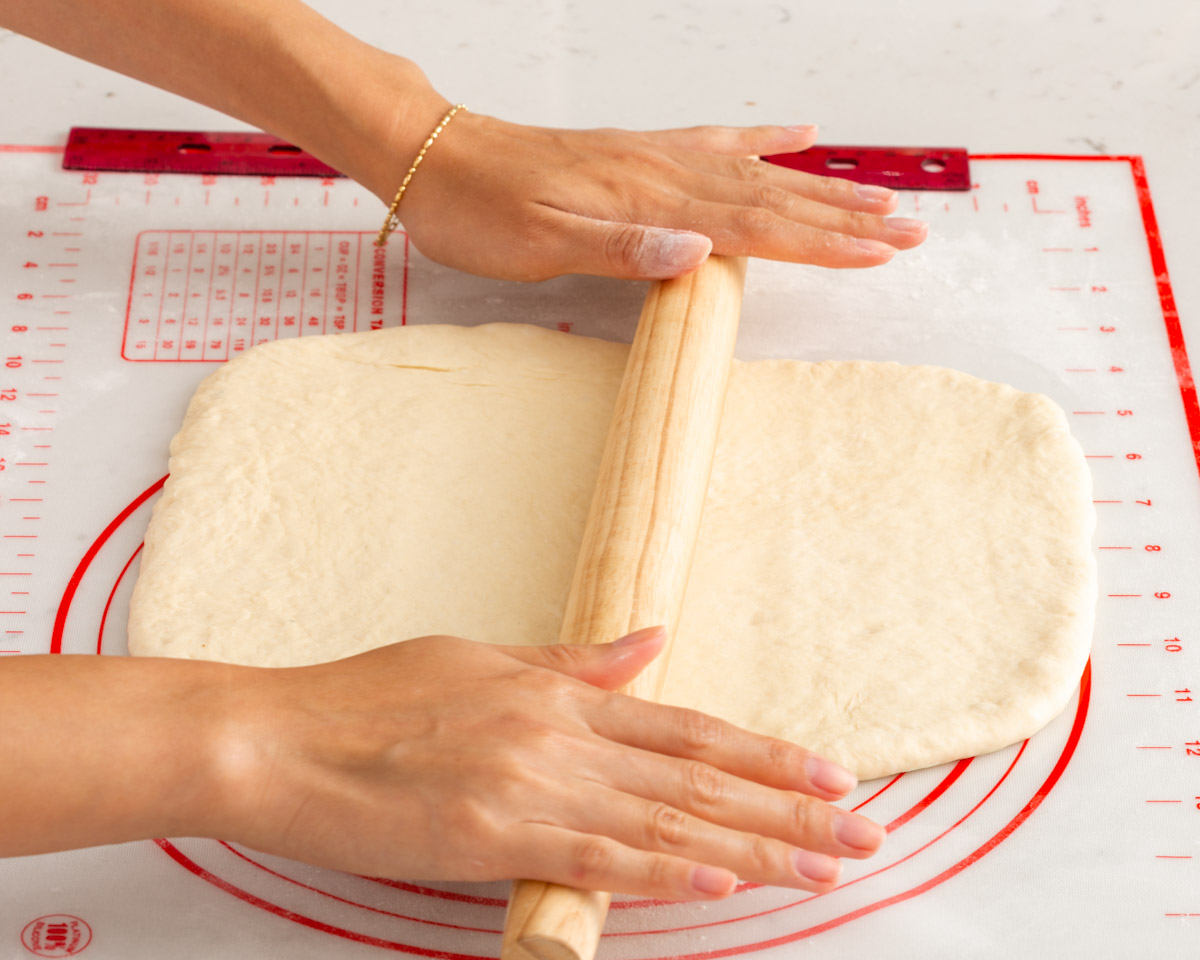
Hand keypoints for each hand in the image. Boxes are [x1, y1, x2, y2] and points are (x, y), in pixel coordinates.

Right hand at [212, 627, 884, 899]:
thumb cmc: (370, 696)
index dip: (767, 753)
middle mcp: (561, 735)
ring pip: (665, 821)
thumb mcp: (479, 659)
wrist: (278, 737)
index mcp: (559, 694)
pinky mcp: (490, 837)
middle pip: (698, 777)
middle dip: (788, 808)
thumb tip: (650, 642)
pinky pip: (595, 858)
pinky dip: (664, 871)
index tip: (832, 773)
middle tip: (865, 830)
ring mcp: (530, 786)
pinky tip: (720, 883)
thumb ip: (572, 661)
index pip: (690, 728)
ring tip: (824, 868)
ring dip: (752, 849)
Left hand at [366, 99, 927, 281]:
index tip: (881, 252)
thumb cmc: (480, 211)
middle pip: (772, 197)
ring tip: (875, 196)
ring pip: (755, 172)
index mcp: (647, 201)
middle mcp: (662, 173)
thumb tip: (697, 254)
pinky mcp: (637, 152)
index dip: (821, 242)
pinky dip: (761, 139)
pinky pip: (714, 141)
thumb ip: (621, 249)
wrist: (436, 155)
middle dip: (843, 218)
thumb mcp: (539, 244)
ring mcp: (653, 157)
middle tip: (909, 230)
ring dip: (819, 188)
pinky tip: (796, 135)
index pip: (754, 225)